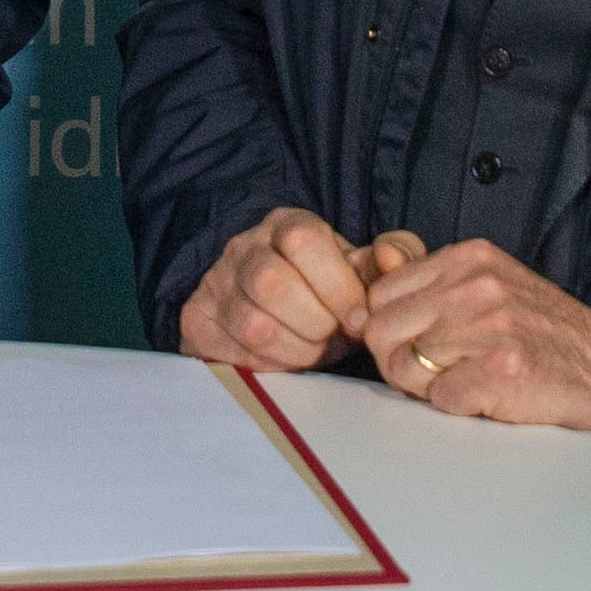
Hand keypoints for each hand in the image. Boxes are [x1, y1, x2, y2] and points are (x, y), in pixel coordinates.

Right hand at [177, 209, 424, 371]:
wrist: (272, 307)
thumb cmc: (328, 289)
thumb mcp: (363, 268)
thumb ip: (393, 256)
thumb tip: (389, 256)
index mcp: (287, 225)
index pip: (302, 241)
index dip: (337, 286)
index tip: (359, 319)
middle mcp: (244, 247)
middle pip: (272, 284)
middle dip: (315, 324)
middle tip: (334, 338)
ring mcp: (215, 284)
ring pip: (253, 324)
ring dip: (296, 350)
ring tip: (314, 350)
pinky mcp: (197, 321)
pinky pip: (232, 352)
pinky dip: (269, 365)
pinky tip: (286, 359)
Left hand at [358, 239, 590, 433]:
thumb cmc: (539, 335)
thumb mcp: (484, 289)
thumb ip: (426, 280)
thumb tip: (375, 259)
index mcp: (467, 258)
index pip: (380, 295)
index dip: (392, 331)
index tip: (422, 345)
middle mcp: (476, 284)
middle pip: (382, 332)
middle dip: (401, 362)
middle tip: (443, 372)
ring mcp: (491, 324)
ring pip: (406, 369)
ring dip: (433, 388)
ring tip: (472, 381)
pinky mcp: (503, 368)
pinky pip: (440, 399)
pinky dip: (460, 407)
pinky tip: (489, 396)